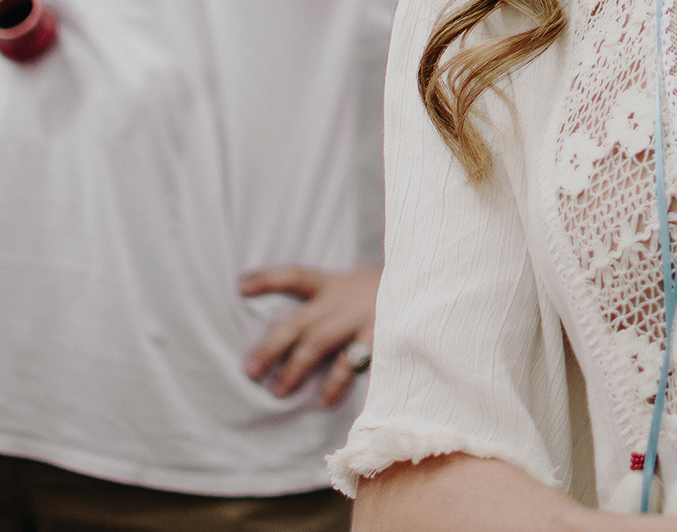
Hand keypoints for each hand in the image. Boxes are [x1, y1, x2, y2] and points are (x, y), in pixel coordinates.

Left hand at [241, 263, 381, 407]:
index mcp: (335, 283)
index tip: (240, 286)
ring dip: (296, 368)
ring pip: (318, 344)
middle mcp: (342, 300)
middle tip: (249, 370)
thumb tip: (301, 328)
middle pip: (297, 323)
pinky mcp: (378, 337)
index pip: (295, 277)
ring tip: (279, 391)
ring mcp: (360, 318)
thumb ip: (334, 300)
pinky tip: (323, 399)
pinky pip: (352, 364)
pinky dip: (336, 383)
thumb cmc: (391, 291)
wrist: (436, 281)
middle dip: (271, 346)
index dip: (267, 280)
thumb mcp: (360, 283)